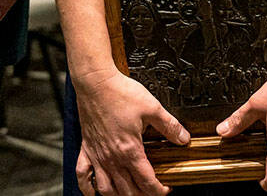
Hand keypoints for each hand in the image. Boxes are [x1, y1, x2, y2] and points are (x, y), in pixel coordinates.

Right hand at [73, 67, 188, 195]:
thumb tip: (184, 138)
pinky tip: (94, 192)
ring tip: (128, 194)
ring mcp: (98, 155)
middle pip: (127, 190)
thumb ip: (169, 125)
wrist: (96, 82)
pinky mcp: (86, 148)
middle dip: (142, 195)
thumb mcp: (152, 107)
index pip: (146, 182)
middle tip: (151, 191)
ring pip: (106, 189)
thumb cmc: (120, 93)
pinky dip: (88, 188)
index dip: (158, 190)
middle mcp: (112, 158)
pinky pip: (83, 176)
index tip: (166, 189)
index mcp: (130, 150)